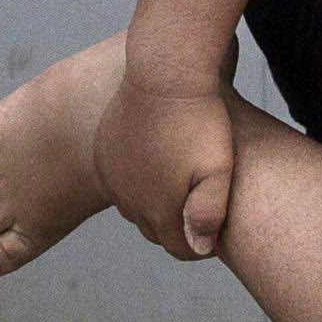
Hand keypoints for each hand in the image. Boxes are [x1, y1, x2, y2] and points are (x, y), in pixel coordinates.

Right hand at [91, 65, 240, 259]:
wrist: (163, 72)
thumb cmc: (199, 120)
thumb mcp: (218, 168)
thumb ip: (208, 214)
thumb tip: (199, 249)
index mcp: (157, 209)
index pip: (180, 248)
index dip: (201, 244)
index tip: (218, 228)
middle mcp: (127, 198)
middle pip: (156, 230)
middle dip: (178, 226)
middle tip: (201, 204)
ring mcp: (112, 175)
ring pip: (136, 207)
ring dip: (155, 204)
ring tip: (181, 183)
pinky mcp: (104, 152)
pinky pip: (119, 182)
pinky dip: (136, 182)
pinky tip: (157, 164)